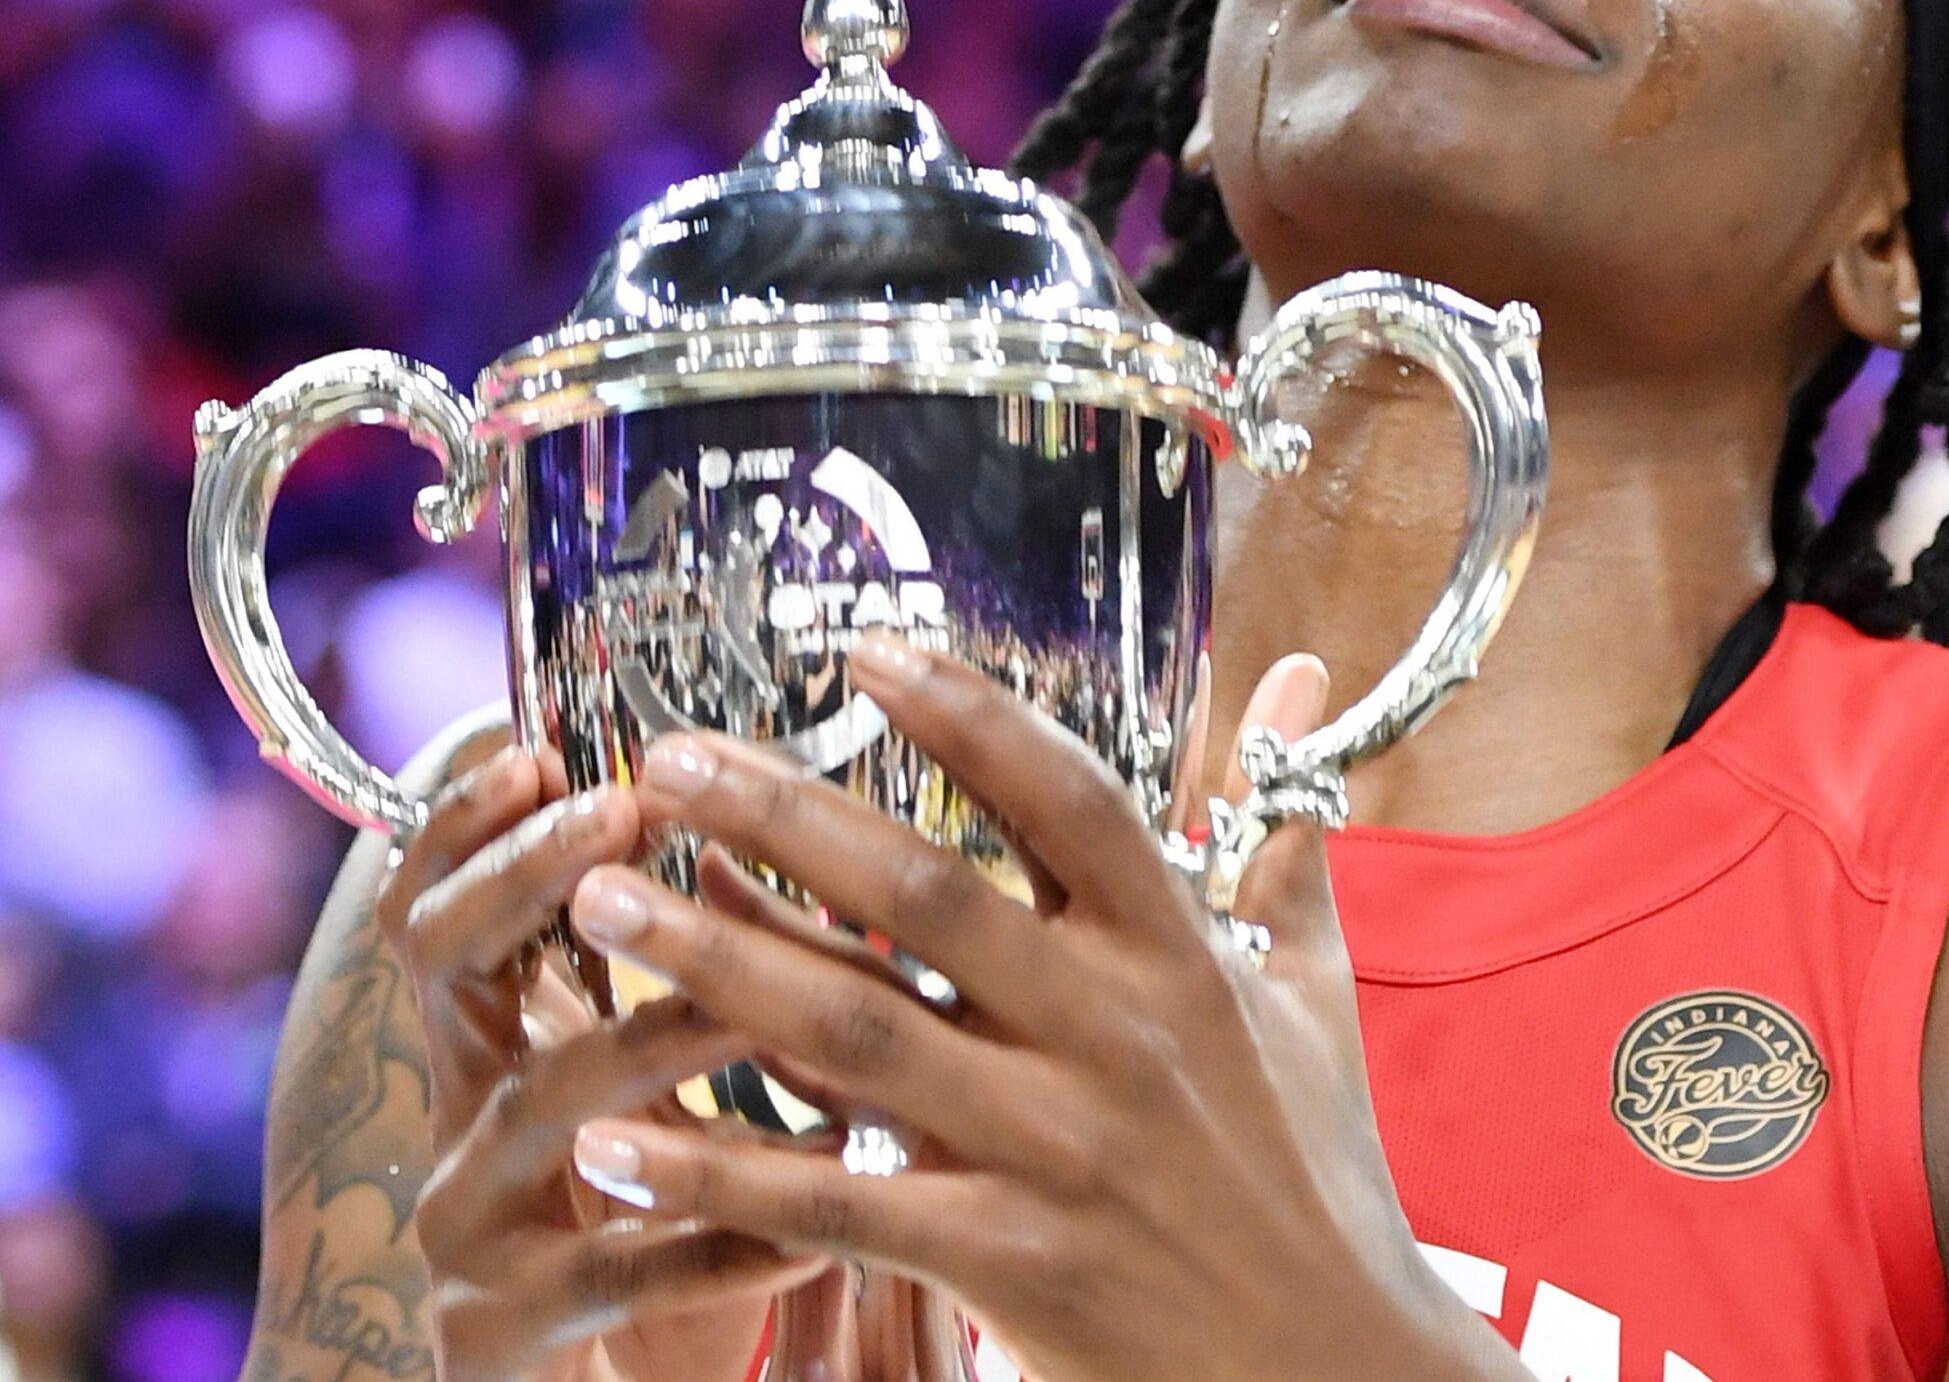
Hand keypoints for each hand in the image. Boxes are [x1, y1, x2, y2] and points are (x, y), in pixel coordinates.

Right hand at [378, 745, 831, 1381]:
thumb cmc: (652, 1233)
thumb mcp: (656, 1101)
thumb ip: (694, 984)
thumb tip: (770, 838)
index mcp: (486, 1053)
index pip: (443, 907)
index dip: (472, 828)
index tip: (538, 750)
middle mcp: (454, 1122)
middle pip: (445, 968)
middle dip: (526, 880)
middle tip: (616, 818)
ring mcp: (466, 1231)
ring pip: (545, 1106)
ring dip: (656, 1032)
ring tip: (756, 989)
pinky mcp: (500, 1338)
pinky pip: (619, 1271)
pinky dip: (723, 1230)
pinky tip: (815, 1212)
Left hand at [559, 636, 1509, 1381]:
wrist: (1332, 1369)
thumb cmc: (1318, 1175)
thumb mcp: (1314, 992)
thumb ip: (1282, 835)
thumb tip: (1297, 682)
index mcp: (1181, 956)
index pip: (1066, 798)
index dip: (965, 715)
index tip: (862, 651)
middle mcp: (1114, 1034)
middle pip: (925, 895)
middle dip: (782, 817)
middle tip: (664, 764)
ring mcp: (1055, 1151)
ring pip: (856, 1036)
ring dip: (716, 963)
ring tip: (603, 904)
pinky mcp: (1006, 1264)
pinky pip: (835, 1206)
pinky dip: (719, 1175)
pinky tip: (617, 1142)